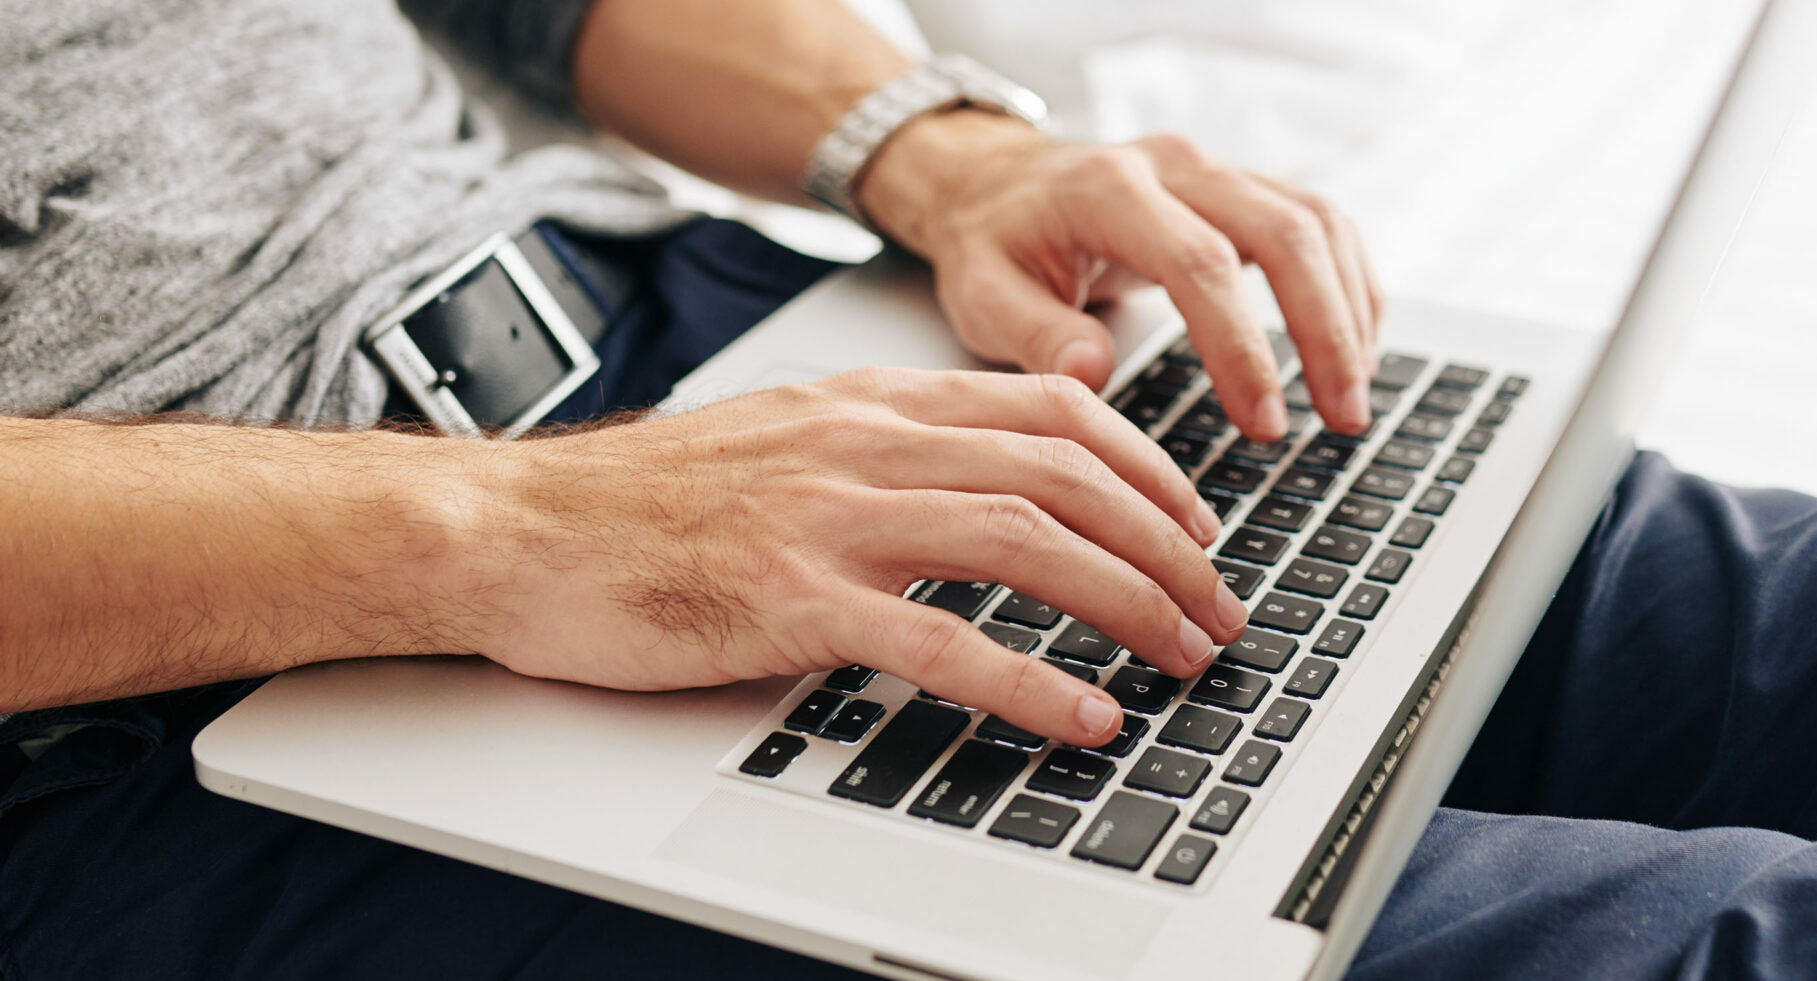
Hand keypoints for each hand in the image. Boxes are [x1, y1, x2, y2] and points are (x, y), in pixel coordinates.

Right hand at [472, 369, 1248, 745]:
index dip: (1146, 464)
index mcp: (871, 405)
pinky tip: (1080, 715)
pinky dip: (1028, 682)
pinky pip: (939, 642)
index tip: (1195, 519)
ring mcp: (829, 519)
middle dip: (1166, 543)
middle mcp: (865, 446)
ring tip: (1182, 654)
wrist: (518, 529)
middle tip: (1219, 604)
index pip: (1052, 411)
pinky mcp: (790, 600)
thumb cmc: (647, 502)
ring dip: (1126, 602)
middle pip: (1063, 476)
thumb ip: (887, 450)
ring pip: (1024, 543)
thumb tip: (991, 484)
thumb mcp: (786, 439)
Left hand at [859, 111, 1384, 441]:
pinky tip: (1355, 346)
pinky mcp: (1241, 186)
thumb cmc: (993, 243)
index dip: (1242, 346)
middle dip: (1325, 331)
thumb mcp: (982, 294)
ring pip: (1317, 221)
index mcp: (1107, 190)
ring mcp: (1215, 169)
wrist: (994, 180)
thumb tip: (1095, 375)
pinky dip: (1349, 284)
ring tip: (1355, 393)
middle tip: (1343, 417)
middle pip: (1285, 231)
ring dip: (1350, 309)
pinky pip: (1320, 223)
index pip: (1200, 263)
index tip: (1263, 424)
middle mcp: (1175, 166)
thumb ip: (1035, 336)